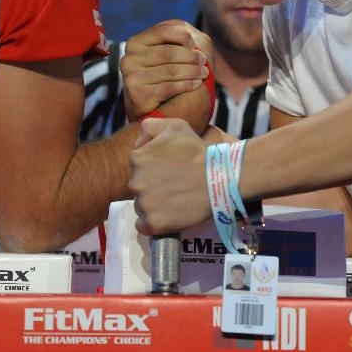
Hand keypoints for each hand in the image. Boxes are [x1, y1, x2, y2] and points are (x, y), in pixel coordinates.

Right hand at [121, 20, 211, 119]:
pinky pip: (169, 87)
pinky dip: (186, 84)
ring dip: (192, 71)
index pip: (163, 30)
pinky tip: (196, 84)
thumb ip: (178, 38)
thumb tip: (191, 37)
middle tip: (204, 62)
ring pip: (170, 70)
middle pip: (168, 52)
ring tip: (203, 73)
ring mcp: (131, 76)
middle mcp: (129, 58)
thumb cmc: (164, 74)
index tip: (196, 46)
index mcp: (135, 42)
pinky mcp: (137, 94)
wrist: (151, 107)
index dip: (184, 36)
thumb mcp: (168, 51)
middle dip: (191, 57)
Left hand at [129, 118, 210, 234]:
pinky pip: (143, 226)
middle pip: (138, 187)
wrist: (217, 178)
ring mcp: (144, 204)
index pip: (137, 165)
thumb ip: (150, 126)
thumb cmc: (197, 151)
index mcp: (137, 158)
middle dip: (152, 186)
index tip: (169, 170)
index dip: (153, 167)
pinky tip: (166, 216)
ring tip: (174, 200)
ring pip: (141, 206)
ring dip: (153, 204)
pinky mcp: (153, 223)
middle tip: (173, 185)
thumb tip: (139, 142)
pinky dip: (152, 223)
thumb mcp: (174, 126)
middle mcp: (135, 182)